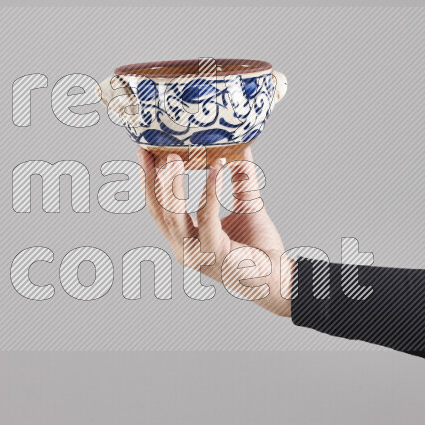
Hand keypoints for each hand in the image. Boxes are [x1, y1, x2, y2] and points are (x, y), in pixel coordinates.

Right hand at [137, 147, 292, 316]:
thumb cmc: (261, 248)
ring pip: (174, 215)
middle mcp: (184, 248)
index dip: (149, 182)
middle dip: (151, 180)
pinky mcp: (213, 252)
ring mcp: (196, 254)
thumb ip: (241, 180)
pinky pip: (207, 216)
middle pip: (158, 211)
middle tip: (148, 151)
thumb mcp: (247, 205)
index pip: (159, 209)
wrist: (279, 276)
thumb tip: (240, 148)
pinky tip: (217, 168)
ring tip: (176, 157)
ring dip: (172, 184)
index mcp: (186, 239)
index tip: (144, 153)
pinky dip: (210, 190)